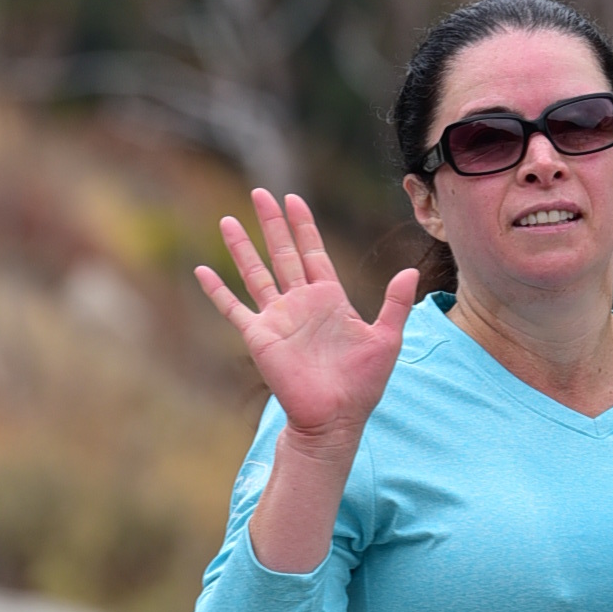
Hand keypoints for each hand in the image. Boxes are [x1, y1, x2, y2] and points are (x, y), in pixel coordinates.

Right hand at [195, 191, 418, 452]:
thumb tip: (410, 273)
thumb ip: (395, 305)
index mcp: (329, 299)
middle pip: (283, 254)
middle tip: (260, 192)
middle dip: (272, 223)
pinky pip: (233, 309)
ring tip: (229, 219)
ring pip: (256, 273)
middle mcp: (301, 304)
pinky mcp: (260, 337)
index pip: (313, 252)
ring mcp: (278, 319)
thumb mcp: (386, 340)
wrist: (335, 419)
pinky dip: (217, 291)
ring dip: (242, 247)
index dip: (304, 226)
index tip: (294, 199)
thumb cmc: (363, 385)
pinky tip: (202, 271)